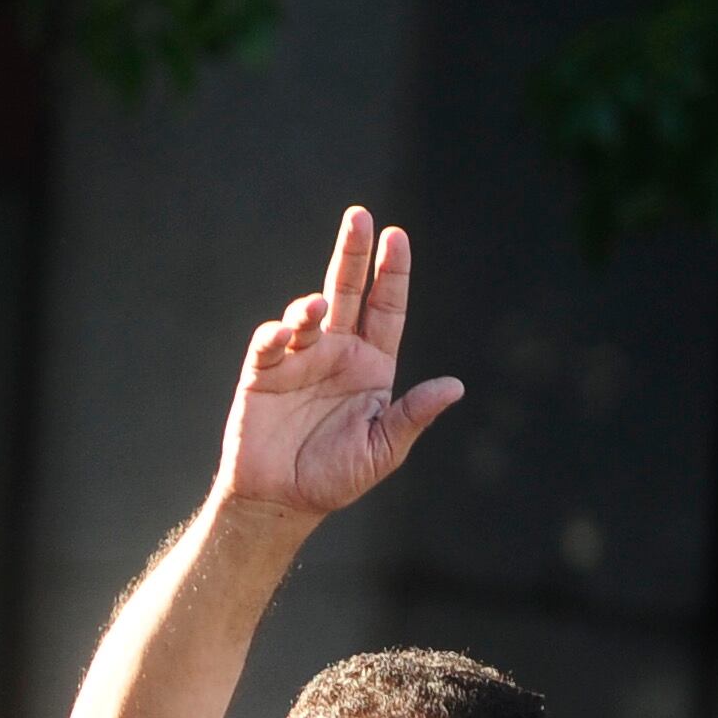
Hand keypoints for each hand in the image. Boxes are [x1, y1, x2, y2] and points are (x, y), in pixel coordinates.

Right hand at [214, 207, 464, 523]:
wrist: (280, 501)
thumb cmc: (336, 477)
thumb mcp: (384, 449)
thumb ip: (413, 415)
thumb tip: (455, 386)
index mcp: (372, 365)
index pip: (386, 308)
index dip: (392, 273)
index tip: (397, 236)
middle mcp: (337, 353)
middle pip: (347, 292)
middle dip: (353, 254)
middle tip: (359, 215)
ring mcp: (298, 360)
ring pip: (307, 315)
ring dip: (310, 305)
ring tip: (313, 307)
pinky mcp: (262, 374)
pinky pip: (269, 344)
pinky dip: (275, 334)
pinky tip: (284, 333)